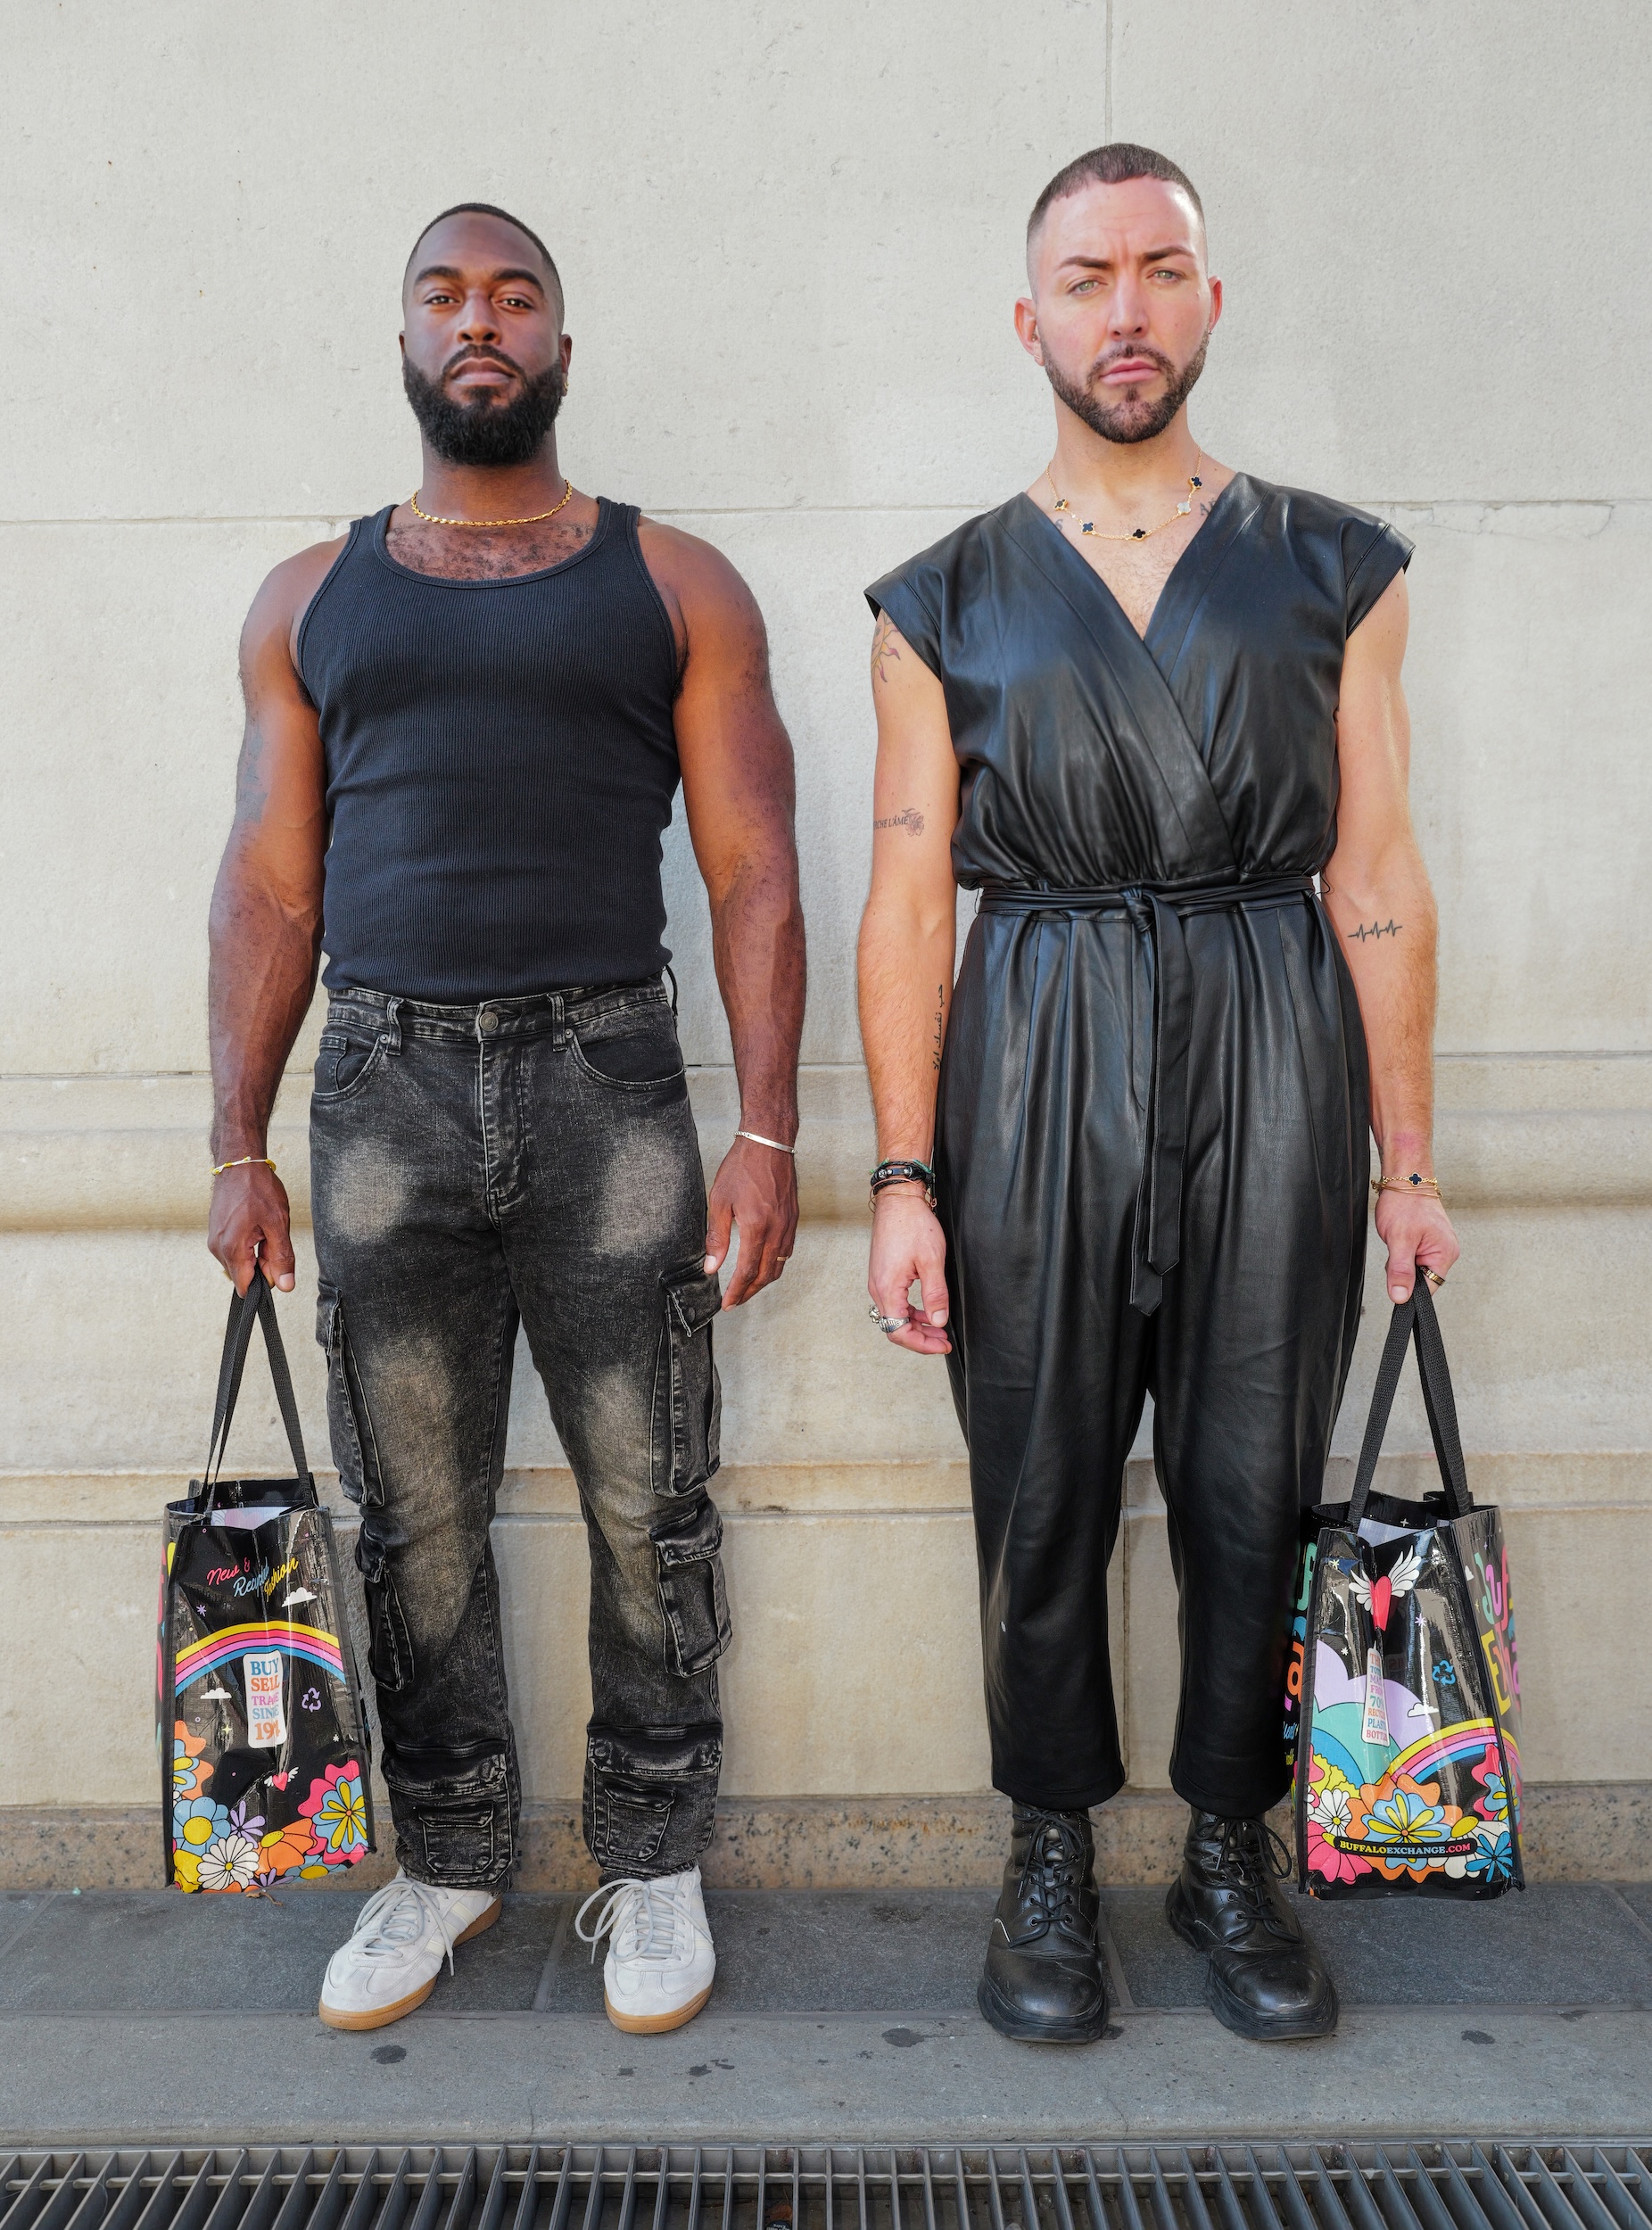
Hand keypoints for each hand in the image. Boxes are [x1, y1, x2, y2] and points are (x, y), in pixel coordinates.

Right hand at [208, 1163, 296, 1294]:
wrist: (238, 1163)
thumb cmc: (257, 1188)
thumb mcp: (278, 1223)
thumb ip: (282, 1257)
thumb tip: (285, 1286)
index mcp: (231, 1249)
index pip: (246, 1287)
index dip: (265, 1280)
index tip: (276, 1262)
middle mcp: (217, 1248)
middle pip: (244, 1274)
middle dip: (262, 1264)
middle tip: (272, 1237)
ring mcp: (215, 1240)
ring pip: (241, 1261)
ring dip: (256, 1252)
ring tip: (263, 1227)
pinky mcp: (216, 1233)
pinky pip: (235, 1249)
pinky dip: (248, 1243)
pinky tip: (255, 1224)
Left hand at [704, 1134, 797, 1306]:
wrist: (768, 1143)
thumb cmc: (742, 1167)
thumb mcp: (720, 1201)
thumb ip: (717, 1237)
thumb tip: (712, 1266)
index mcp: (757, 1228)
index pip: (747, 1272)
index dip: (737, 1292)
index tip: (727, 1303)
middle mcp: (777, 1230)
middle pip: (765, 1274)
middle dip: (750, 1292)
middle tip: (736, 1301)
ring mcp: (789, 1225)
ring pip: (779, 1265)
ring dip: (763, 1281)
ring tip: (748, 1287)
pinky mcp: (793, 1218)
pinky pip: (787, 1251)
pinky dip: (775, 1264)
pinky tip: (764, 1264)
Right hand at [867, 1187, 950, 1353]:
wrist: (898, 1200)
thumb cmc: (913, 1225)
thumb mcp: (931, 1261)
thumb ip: (935, 1294)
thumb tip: (938, 1321)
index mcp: (888, 1289)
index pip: (899, 1330)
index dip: (921, 1344)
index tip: (942, 1344)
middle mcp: (878, 1288)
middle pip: (895, 1326)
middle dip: (920, 1338)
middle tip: (943, 1340)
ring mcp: (878, 1281)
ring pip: (895, 1315)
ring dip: (916, 1325)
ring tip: (938, 1327)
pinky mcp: (883, 1274)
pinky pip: (894, 1302)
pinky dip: (910, 1311)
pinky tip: (926, 1310)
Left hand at [1374, 1187, 1459, 1303]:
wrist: (1405, 1178)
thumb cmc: (1405, 1202)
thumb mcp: (1399, 1240)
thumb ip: (1400, 1271)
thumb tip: (1401, 1297)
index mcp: (1445, 1254)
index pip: (1429, 1288)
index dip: (1410, 1289)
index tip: (1396, 1281)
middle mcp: (1445, 1251)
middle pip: (1422, 1279)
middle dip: (1404, 1272)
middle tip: (1397, 1251)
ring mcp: (1437, 1245)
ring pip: (1415, 1268)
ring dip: (1402, 1260)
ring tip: (1399, 1240)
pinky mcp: (1427, 1240)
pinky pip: (1413, 1257)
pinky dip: (1402, 1252)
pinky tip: (1399, 1239)